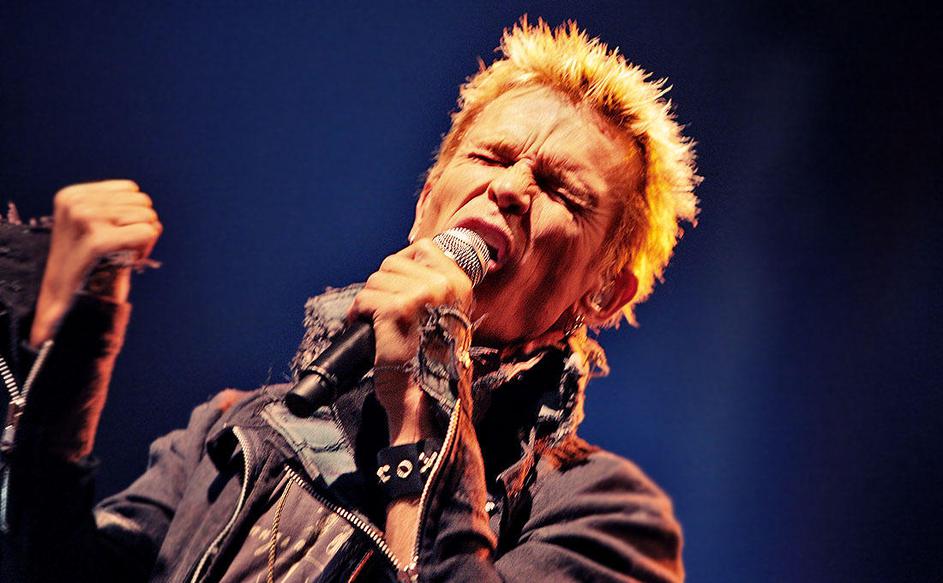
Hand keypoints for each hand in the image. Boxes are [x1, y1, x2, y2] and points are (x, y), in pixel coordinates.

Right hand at [30, 180, 161, 345]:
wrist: (62, 300)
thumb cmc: (86, 266)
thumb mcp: (93, 226)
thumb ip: (118, 209)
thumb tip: (148, 212)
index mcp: (72, 195)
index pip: (132, 191)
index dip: (131, 216)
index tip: (112, 238)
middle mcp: (76, 202)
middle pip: (143, 203)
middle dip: (140, 227)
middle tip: (118, 250)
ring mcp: (85, 218)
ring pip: (148, 218)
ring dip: (141, 241)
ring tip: (118, 257)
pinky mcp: (97, 240)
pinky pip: (147, 232)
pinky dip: (144, 249)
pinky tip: (124, 262)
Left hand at [348, 238, 472, 441]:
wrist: (423, 395)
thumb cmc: (430, 359)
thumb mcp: (446, 314)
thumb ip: (435, 287)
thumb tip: (408, 263)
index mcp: (459, 284)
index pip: (424, 248)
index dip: (403, 265)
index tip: (397, 287)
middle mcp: (444, 285)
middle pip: (393, 262)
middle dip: (383, 287)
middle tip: (386, 312)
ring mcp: (420, 295)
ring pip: (376, 279)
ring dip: (370, 302)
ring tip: (380, 324)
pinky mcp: (396, 309)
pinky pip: (365, 298)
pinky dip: (358, 314)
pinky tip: (369, 330)